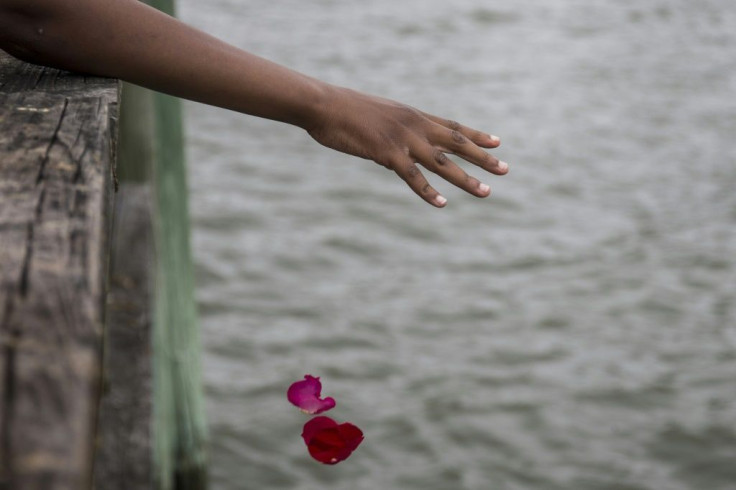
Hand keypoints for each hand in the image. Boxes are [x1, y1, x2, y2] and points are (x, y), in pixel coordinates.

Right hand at [306, 86, 508, 206]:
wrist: (325, 105)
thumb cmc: (345, 110)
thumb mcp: (378, 117)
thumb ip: (394, 133)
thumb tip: (397, 152)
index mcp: (413, 115)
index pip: (453, 127)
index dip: (477, 135)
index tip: (498, 142)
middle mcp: (415, 125)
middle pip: (458, 144)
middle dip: (483, 158)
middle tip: (505, 170)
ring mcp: (403, 139)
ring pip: (443, 163)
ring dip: (466, 179)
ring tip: (486, 192)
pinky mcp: (388, 153)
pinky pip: (413, 176)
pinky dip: (428, 191)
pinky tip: (442, 204)